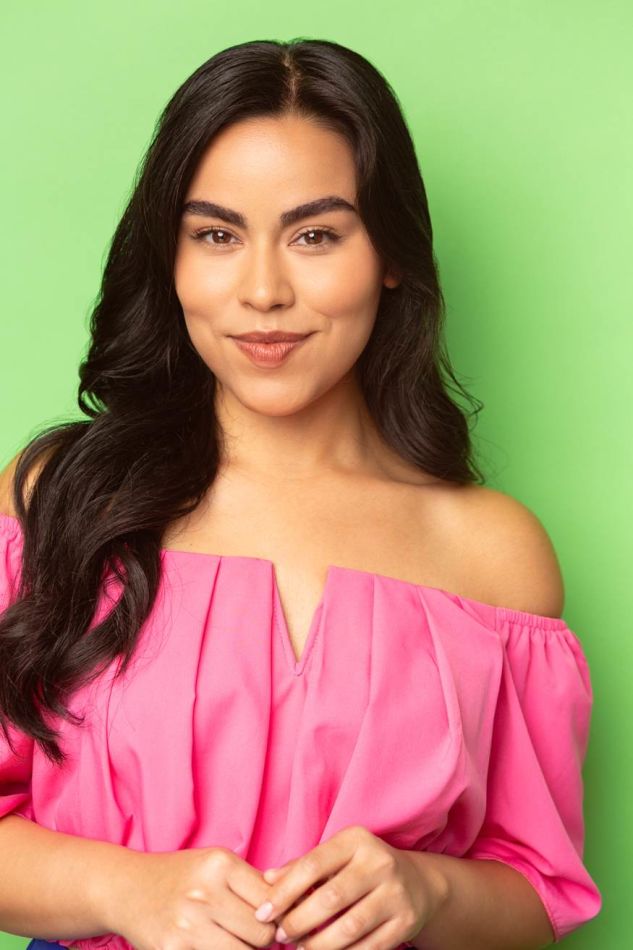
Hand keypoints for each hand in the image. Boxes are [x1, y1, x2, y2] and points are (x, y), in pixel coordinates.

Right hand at [115, 845, 279, 948]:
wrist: (127, 889)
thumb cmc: (181, 876)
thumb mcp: (216, 864)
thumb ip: (253, 882)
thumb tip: (296, 906)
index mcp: (220, 864)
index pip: (273, 901)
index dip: (278, 915)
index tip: (273, 919)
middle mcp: (204, 892)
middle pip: (262, 935)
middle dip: (264, 940)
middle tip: (254, 935)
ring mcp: (187, 925)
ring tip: (233, 940)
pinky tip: (215, 946)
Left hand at [253, 825, 448, 948]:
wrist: (418, 883)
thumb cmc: (363, 867)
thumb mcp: (337, 856)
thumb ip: (302, 866)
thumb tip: (267, 880)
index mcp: (357, 840)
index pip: (313, 865)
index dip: (284, 891)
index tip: (263, 913)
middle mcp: (379, 863)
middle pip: (331, 898)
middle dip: (298, 921)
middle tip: (280, 935)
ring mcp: (395, 894)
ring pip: (349, 927)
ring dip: (318, 944)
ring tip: (300, 948)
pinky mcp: (405, 922)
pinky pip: (368, 948)